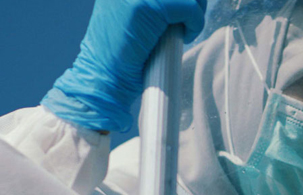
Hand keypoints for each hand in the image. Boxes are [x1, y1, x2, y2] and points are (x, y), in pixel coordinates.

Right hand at [42, 0, 206, 131]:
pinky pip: (189, 8)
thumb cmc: (122, 54)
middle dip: (192, 0)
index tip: (184, 10)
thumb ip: (152, 4)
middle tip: (190, 20)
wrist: (104, 75)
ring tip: (185, 30)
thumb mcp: (134, 17)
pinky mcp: (147, 6)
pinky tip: (185, 37)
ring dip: (195, 11)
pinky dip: (195, 23)